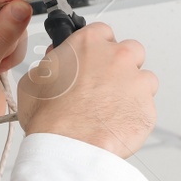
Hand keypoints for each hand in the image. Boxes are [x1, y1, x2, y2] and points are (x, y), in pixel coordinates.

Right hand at [16, 22, 156, 158]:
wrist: (70, 148)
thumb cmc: (52, 118)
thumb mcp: (32, 82)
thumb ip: (50, 66)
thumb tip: (53, 66)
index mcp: (89, 44)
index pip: (101, 32)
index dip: (96, 48)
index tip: (92, 59)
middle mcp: (117, 57)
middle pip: (130, 51)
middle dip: (120, 65)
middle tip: (103, 85)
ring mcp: (136, 82)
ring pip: (143, 80)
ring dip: (130, 91)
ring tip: (110, 110)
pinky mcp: (148, 108)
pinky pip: (146, 108)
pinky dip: (134, 115)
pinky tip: (114, 125)